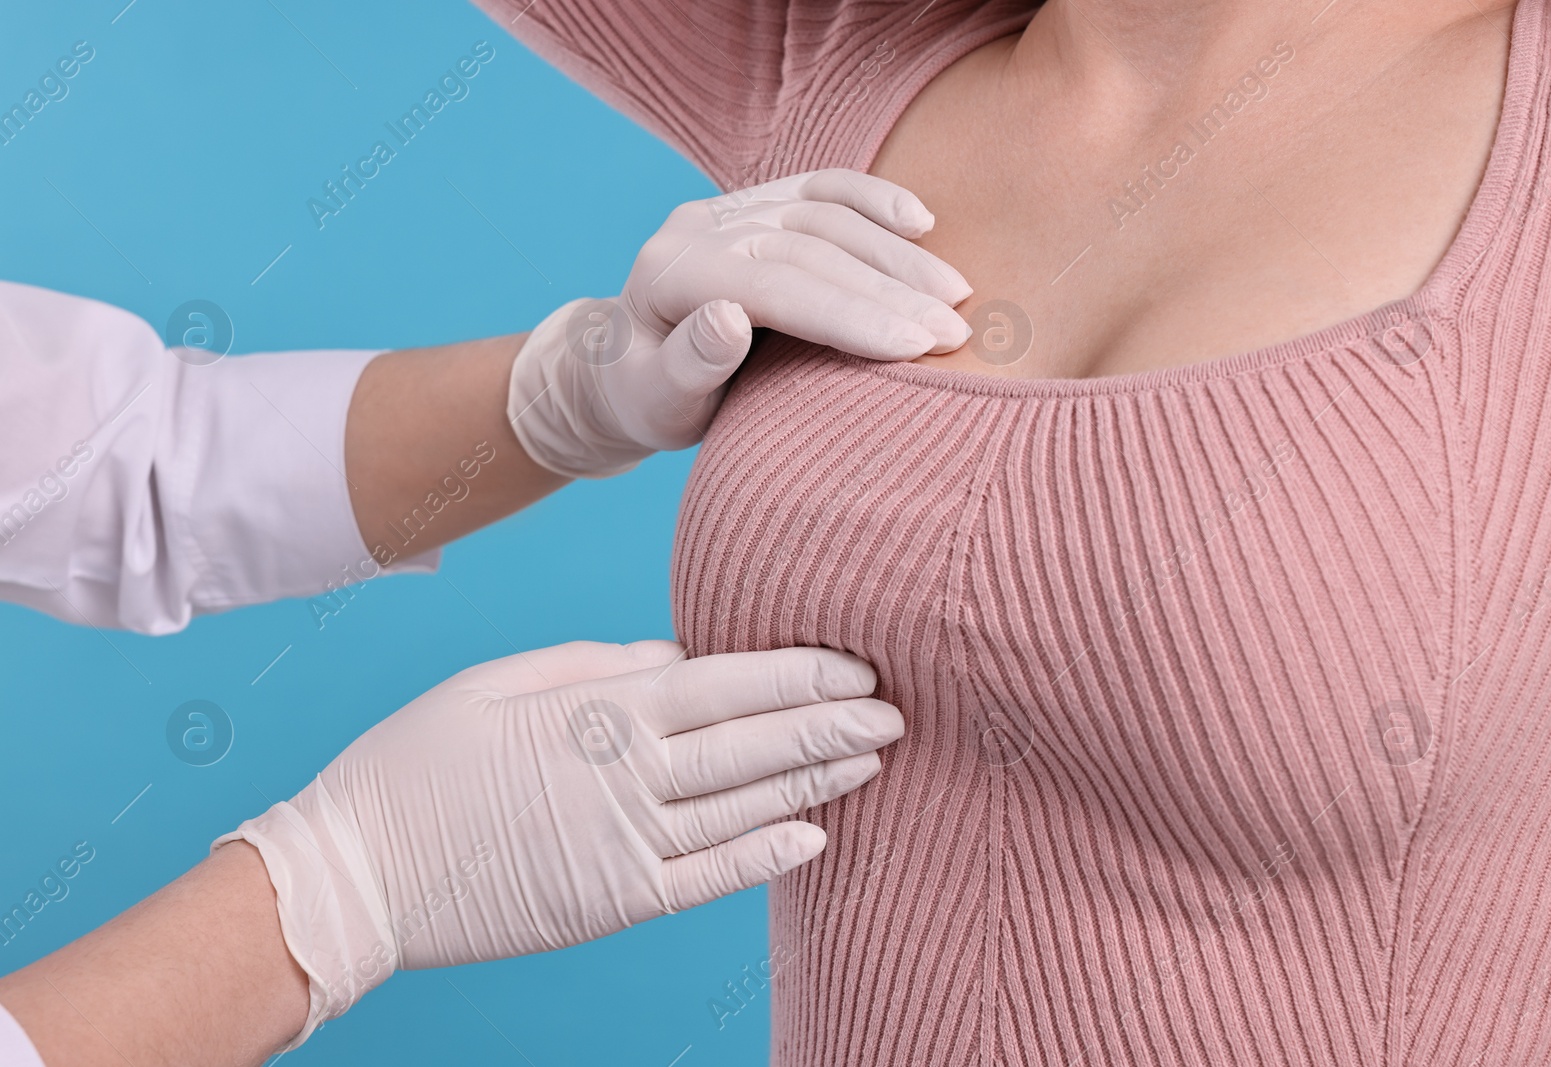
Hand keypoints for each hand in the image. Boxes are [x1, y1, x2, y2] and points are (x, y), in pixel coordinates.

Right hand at [217, 640, 902, 1050]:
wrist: (355, 872)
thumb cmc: (419, 761)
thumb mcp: (497, 682)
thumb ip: (596, 664)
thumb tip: (677, 657)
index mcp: (599, 709)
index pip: (726, 683)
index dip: (799, 676)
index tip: (857, 667)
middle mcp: (626, 774)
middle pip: (753, 745)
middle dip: (831, 726)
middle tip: (897, 711)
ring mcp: (624, 843)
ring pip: (743, 807)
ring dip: (815, 783)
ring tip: (873, 760)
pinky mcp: (612, 901)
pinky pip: (705, 878)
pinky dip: (763, 857)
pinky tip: (815, 838)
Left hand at [506, 168, 972, 477]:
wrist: (625, 370)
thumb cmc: (647, 400)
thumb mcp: (656, 403)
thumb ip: (688, 365)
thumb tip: (728, 318)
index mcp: (667, 272)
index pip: (771, 285)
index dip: (846, 313)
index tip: (913, 346)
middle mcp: (700, 227)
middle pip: (808, 247)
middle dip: (888, 288)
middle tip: (955, 332)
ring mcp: (731, 209)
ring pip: (824, 214)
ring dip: (896, 253)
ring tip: (957, 296)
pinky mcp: (759, 205)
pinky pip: (823, 189)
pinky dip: (874, 201)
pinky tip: (923, 222)